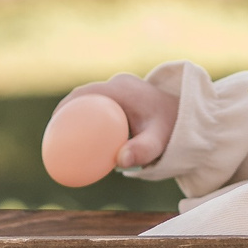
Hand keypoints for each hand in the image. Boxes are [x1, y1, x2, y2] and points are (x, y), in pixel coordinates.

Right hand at [62, 75, 181, 168]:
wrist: (194, 120)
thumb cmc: (174, 130)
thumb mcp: (158, 141)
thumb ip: (142, 150)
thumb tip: (120, 161)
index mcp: (122, 89)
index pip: (84, 93)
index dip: (64, 107)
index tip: (53, 124)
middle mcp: (120, 86)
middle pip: (84, 96)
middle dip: (66, 112)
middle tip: (53, 135)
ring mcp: (123, 91)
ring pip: (92, 100)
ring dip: (77, 113)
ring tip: (62, 135)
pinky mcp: (126, 99)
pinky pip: (101, 106)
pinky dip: (89, 116)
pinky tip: (82, 133)